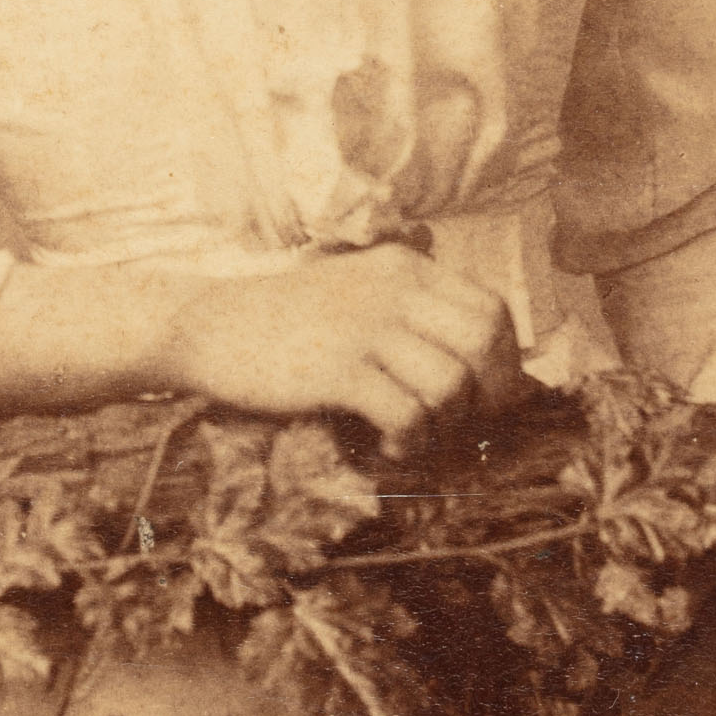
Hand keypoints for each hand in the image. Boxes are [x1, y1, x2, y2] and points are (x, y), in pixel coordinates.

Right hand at [162, 245, 524, 447]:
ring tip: (416, 435)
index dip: (506, 361)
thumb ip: (414, 313)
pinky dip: (412, 440)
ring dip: (446, 425)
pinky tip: (391, 446)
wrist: (208, 327)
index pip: (491, 309)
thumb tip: (484, 364)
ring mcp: (364, 329)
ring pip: (451, 383)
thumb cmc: (287, 322)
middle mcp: (393, 290)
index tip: (487, 396)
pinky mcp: (337, 370)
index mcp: (404, 268)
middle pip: (484, 342)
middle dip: (490, 396)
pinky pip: (409, 413)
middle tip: (463, 425)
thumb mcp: (357, 293)